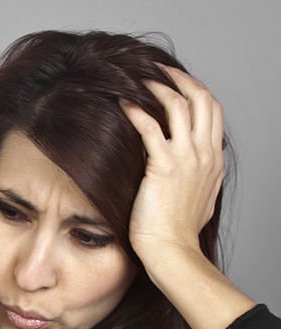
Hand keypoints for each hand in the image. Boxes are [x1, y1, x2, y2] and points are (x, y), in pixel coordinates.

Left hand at [118, 64, 224, 260]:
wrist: (171, 250)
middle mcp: (204, 154)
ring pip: (179, 106)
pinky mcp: (164, 167)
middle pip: (202, 99)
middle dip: (181, 79)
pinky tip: (123, 104)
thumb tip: (194, 168)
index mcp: (214, 159)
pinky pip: (151, 129)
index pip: (212, 111)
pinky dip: (136, 112)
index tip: (176, 82)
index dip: (195, 91)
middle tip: (160, 70)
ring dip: (157, 88)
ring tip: (138, 80)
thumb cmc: (178, 231)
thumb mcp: (199, 197)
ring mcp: (187, 159)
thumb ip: (199, 176)